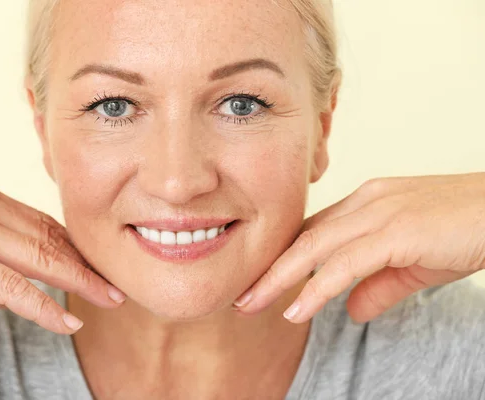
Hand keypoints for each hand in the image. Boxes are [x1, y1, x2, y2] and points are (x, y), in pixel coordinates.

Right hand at [0, 177, 125, 334]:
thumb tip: (14, 282)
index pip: (44, 222)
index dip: (76, 246)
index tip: (99, 264)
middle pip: (50, 237)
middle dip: (88, 263)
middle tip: (117, 283)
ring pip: (41, 258)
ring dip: (80, 282)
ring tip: (109, 300)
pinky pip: (11, 286)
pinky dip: (43, 306)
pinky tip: (66, 321)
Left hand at [233, 173, 484, 323]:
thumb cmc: (466, 231)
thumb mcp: (414, 264)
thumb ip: (379, 286)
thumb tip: (349, 311)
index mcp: (366, 204)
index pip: (313, 232)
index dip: (283, 259)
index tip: (259, 283)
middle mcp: (366, 202)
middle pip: (302, 238)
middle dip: (268, 269)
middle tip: (239, 297)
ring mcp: (379, 213)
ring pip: (314, 248)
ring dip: (278, 280)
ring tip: (251, 305)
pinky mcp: (396, 230)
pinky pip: (345, 263)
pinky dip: (316, 288)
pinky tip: (296, 310)